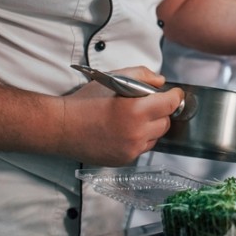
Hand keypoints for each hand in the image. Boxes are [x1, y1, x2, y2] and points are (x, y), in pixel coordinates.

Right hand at [61, 66, 183, 165]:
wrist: (61, 127)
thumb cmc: (86, 101)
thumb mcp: (114, 78)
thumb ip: (143, 76)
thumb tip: (161, 82)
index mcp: (136, 110)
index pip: (171, 103)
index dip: (174, 96)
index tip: (172, 93)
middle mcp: (137, 132)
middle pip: (166, 121)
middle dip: (161, 111)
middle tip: (146, 105)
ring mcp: (132, 149)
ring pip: (156, 136)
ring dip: (151, 126)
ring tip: (133, 118)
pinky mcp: (125, 159)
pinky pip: (143, 147)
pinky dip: (140, 139)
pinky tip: (124, 131)